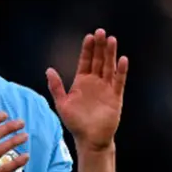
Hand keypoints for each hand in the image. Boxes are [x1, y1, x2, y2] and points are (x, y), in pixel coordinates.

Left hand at [46, 29, 128, 151]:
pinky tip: (122, 60)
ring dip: (110, 54)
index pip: (85, 61)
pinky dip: (120, 71)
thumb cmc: (75, 123)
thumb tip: (49, 70)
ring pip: (109, 67)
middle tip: (101, 32)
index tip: (89, 36)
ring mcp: (106, 88)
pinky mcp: (115, 97)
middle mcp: (95, 82)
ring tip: (112, 40)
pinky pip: (118, 81)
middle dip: (99, 46)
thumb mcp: (62, 104)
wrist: (90, 139)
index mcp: (82, 82)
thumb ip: (56, 87)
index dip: (87, 49)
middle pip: (98, 60)